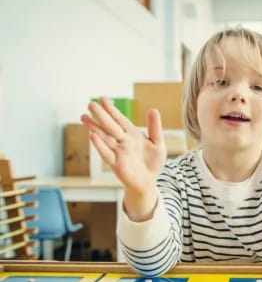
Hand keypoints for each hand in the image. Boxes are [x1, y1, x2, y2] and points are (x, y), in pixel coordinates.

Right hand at [81, 97, 166, 218]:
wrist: (148, 182)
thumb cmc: (152, 162)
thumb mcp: (157, 143)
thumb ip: (154, 127)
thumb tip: (153, 109)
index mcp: (132, 134)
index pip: (120, 119)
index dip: (112, 109)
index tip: (103, 99)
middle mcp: (123, 141)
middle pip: (110, 126)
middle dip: (101, 115)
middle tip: (90, 103)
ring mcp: (118, 152)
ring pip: (104, 137)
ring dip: (94, 128)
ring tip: (84, 117)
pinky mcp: (116, 164)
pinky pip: (106, 153)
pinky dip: (100, 145)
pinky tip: (92, 136)